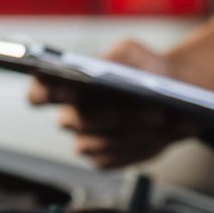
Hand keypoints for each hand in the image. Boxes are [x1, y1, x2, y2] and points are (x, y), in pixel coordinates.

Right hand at [27, 39, 198, 167]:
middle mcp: (70, 115)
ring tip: (158, 121)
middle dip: (113, 114)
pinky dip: (132, 150)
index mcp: (67, 85)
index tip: (69, 87)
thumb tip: (108, 75)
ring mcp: (85, 140)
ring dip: (127, 134)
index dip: (44, 92)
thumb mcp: (133, 52)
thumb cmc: (146, 70)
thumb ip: (117, 57)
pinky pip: (109, 160)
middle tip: (149, 109)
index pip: (40, 91)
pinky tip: (153, 138)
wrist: (173, 98)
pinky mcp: (103, 159)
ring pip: (93, 144)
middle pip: (77, 119)